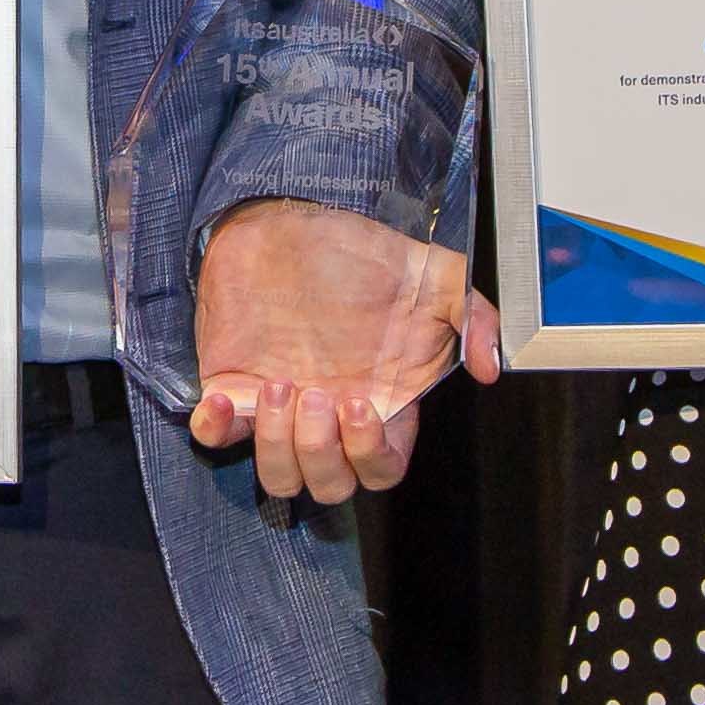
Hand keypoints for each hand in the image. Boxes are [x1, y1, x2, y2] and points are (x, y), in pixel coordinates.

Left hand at [185, 196, 494, 505]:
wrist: (292, 217)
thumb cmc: (362, 253)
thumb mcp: (434, 276)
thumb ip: (475, 318)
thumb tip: (489, 369)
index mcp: (382, 403)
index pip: (381, 471)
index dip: (371, 456)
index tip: (360, 405)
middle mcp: (331, 419)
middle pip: (329, 486)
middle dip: (320, 452)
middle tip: (317, 392)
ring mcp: (280, 410)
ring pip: (278, 478)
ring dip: (277, 445)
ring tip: (280, 385)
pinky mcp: (232, 388)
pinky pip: (216, 438)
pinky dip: (216, 430)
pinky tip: (226, 398)